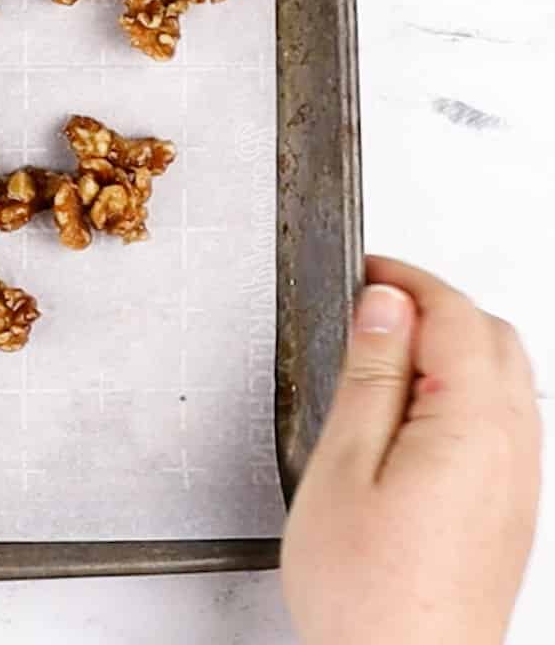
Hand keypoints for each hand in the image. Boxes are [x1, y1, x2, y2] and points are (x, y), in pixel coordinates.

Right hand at [282, 256, 540, 644]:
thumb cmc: (368, 589)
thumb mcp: (342, 465)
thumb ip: (370, 376)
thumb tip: (385, 306)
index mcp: (473, 425)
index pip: (455, 316)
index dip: (407, 281)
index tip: (364, 272)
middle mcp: (512, 448)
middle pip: (493, 337)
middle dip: (434, 306)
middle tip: (368, 308)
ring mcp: (519, 481)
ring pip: (504, 378)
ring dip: (452, 347)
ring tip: (380, 358)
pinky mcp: (511, 510)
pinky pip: (503, 422)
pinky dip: (464, 391)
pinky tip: (412, 414)